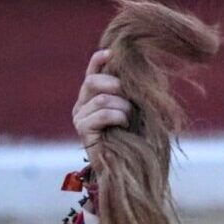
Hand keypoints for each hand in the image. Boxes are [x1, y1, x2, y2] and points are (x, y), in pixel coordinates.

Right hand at [72, 49, 132, 168]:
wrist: (129, 170)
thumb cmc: (135, 142)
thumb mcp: (137, 113)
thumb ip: (133, 95)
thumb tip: (142, 72)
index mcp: (92, 99)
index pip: (92, 73)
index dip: (99, 61)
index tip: (112, 53)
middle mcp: (82, 106)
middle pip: (92, 81)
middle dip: (115, 85)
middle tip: (131, 98)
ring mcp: (80, 118)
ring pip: (101, 98)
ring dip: (123, 107)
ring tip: (130, 119)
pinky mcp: (83, 130)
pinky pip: (102, 113)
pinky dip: (118, 116)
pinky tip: (125, 124)